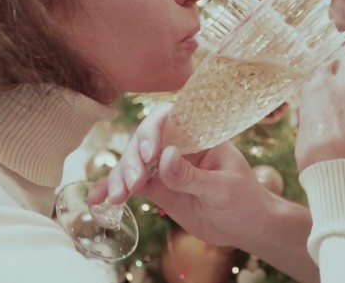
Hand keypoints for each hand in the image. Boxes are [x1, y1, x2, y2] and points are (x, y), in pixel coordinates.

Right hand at [87, 103, 275, 246]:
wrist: (247, 227)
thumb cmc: (245, 200)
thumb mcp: (223, 187)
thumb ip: (191, 175)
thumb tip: (164, 156)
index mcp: (200, 135)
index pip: (170, 117)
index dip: (153, 128)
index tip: (149, 152)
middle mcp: (178, 146)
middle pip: (144, 140)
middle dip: (133, 159)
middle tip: (133, 183)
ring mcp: (166, 167)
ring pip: (133, 163)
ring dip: (119, 177)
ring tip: (116, 197)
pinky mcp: (158, 188)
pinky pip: (132, 185)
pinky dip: (113, 189)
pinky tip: (97, 198)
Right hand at [295, 57, 344, 171]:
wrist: (343, 174)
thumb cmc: (315, 155)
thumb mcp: (303, 128)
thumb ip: (312, 109)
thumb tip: (315, 107)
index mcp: (319, 86)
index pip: (323, 64)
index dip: (324, 71)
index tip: (324, 77)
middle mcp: (344, 85)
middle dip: (343, 70)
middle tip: (339, 84)